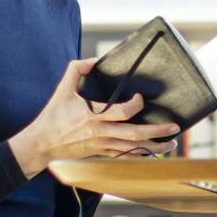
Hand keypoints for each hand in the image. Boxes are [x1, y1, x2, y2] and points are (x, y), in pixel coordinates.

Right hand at [8, 57, 179, 174]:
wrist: (42, 144)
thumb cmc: (53, 115)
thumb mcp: (63, 88)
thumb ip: (77, 70)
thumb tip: (96, 60)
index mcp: (92, 114)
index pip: (123, 111)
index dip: (136, 104)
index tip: (141, 98)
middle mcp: (100, 132)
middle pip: (135, 134)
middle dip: (157, 131)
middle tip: (174, 127)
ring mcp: (102, 145)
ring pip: (134, 148)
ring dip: (155, 147)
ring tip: (172, 143)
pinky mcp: (101, 154)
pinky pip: (126, 156)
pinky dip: (141, 155)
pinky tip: (154, 153)